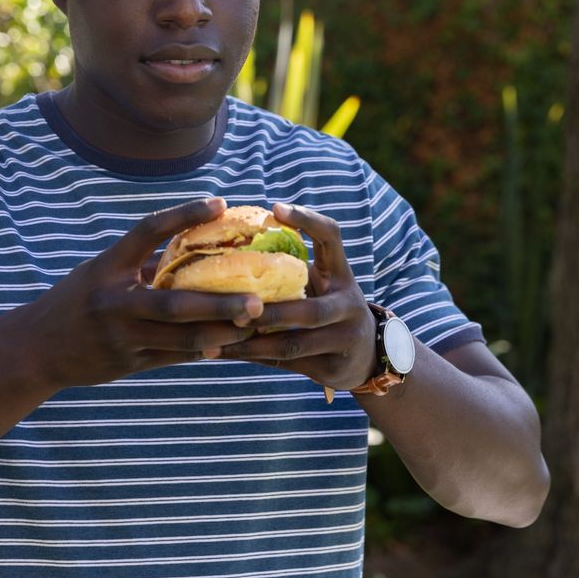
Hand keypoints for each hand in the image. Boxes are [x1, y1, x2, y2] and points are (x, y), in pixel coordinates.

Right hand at [26, 197, 263, 388]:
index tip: (221, 202)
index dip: (185, 214)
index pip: (148, 230)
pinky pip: (174, 357)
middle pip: (175, 302)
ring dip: (221, 332)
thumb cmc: (76, 301)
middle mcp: (114, 300)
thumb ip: (144, 263)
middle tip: (257, 299)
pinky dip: (204, 349)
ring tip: (255, 325)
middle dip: (219, 302)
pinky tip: (232, 345)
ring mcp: (121, 336)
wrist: (36, 349)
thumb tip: (197, 245)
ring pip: (181, 337)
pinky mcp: (128, 363)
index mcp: (107, 265)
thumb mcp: (101, 272)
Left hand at [207, 203, 376, 391]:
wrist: (366, 355)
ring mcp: (344, 340)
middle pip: (310, 311)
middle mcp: (348, 306)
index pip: (332, 238)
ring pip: (293, 345)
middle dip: (269, 312)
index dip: (307, 221)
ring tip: (212, 340)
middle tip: (231, 308)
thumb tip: (231, 246)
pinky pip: (286, 364)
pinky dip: (253, 358)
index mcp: (342, 275)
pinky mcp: (332, 369)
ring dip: (250, 344)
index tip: (275, 208)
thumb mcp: (322, 284)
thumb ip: (291, 271)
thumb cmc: (328, 307)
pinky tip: (221, 353)